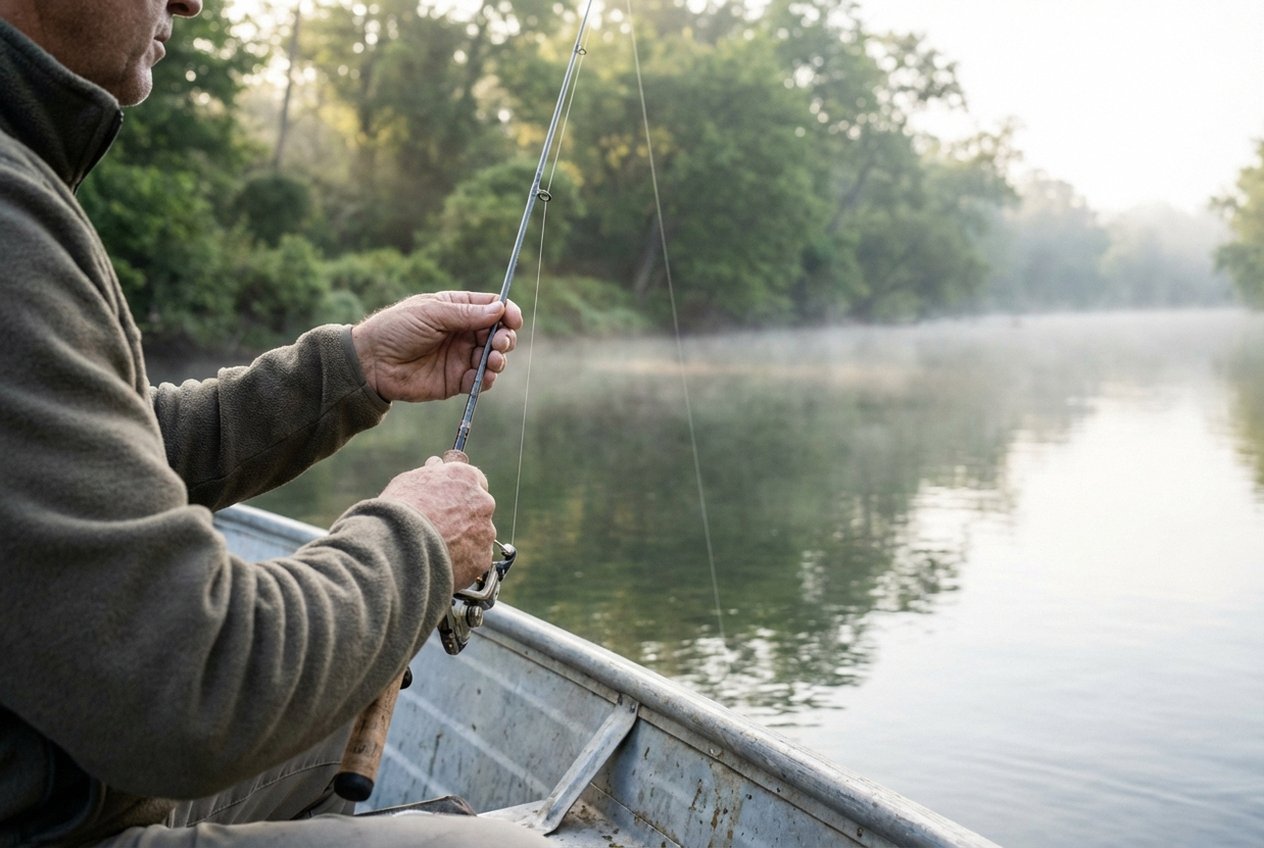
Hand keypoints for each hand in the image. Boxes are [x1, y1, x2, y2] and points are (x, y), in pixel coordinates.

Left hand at [351, 292, 523, 402]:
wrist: (372, 362)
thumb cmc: (397, 328)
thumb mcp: (431, 313)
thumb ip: (466, 314)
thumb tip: (500, 308)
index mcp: (457, 309)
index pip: (492, 307)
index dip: (507, 312)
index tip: (513, 319)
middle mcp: (463, 332)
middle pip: (498, 333)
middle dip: (505, 337)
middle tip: (499, 342)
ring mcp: (461, 357)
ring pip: (493, 357)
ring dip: (499, 358)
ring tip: (493, 359)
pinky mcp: (456, 380)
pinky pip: (480, 381)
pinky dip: (487, 379)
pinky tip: (484, 376)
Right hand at [379, 458, 495, 590]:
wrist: (400, 546)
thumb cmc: (400, 510)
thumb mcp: (410, 481)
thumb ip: (431, 473)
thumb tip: (436, 465)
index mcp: (466, 477)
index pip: (474, 481)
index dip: (461, 492)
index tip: (452, 500)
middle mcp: (482, 501)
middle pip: (479, 509)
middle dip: (464, 518)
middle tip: (441, 528)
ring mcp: (485, 531)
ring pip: (479, 536)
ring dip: (464, 541)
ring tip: (437, 549)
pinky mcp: (483, 558)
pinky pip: (476, 559)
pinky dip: (464, 562)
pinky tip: (443, 562)